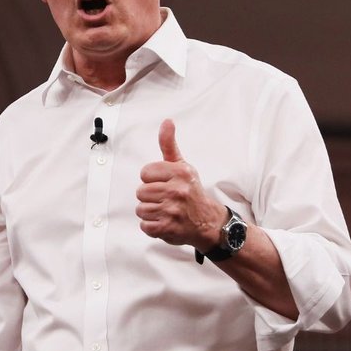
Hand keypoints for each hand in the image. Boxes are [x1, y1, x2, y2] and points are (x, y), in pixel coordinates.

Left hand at [135, 119, 226, 249]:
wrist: (209, 222)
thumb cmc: (191, 191)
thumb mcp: (182, 166)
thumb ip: (169, 145)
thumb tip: (167, 122)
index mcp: (180, 173)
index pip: (145, 173)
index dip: (152, 180)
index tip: (164, 184)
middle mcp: (177, 191)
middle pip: (141, 192)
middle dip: (150, 197)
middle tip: (166, 199)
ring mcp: (172, 211)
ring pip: (141, 209)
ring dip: (151, 212)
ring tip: (166, 210)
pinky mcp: (168, 228)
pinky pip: (145, 226)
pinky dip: (152, 226)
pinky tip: (165, 222)